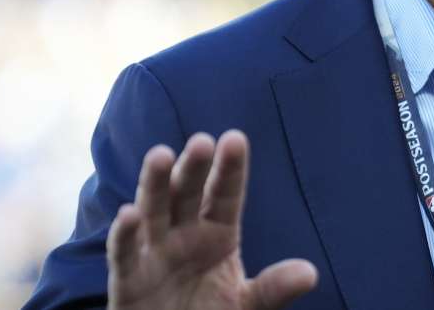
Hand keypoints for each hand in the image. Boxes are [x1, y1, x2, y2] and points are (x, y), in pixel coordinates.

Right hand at [107, 130, 317, 309]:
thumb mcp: (247, 304)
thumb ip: (273, 289)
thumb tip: (309, 274)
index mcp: (217, 234)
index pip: (225, 195)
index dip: (229, 169)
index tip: (235, 139)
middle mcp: (184, 236)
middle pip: (188, 194)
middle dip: (193, 168)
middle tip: (201, 141)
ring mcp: (153, 254)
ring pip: (153, 211)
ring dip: (155, 185)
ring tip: (159, 155)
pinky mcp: (127, 281)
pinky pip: (124, 253)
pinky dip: (124, 233)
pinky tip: (129, 213)